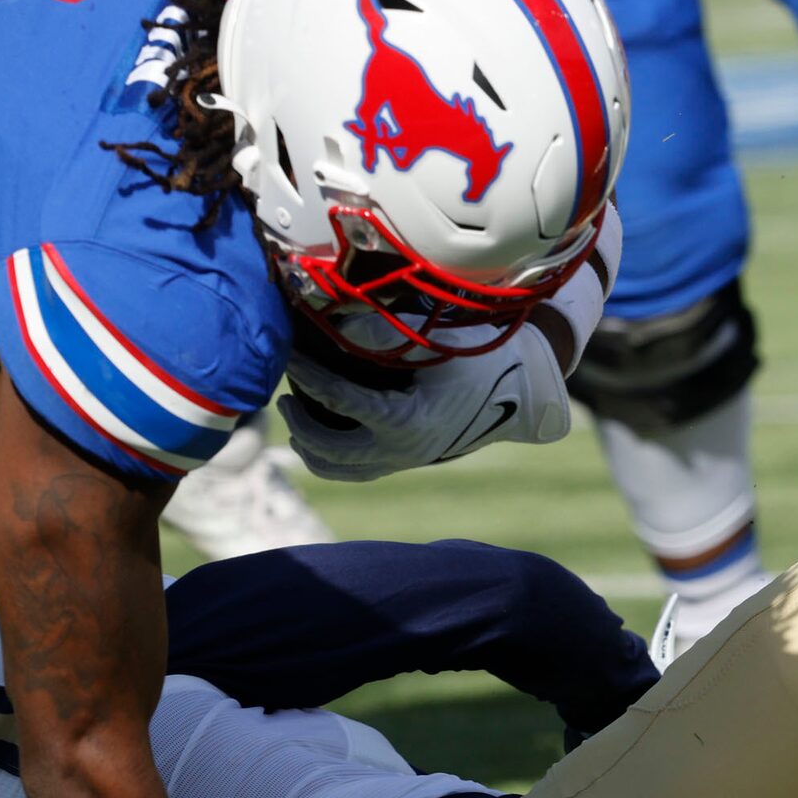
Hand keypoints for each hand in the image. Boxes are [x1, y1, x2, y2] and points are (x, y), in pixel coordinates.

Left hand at [282, 322, 569, 480]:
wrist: (516, 393)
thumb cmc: (478, 360)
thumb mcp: (439, 343)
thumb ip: (392, 336)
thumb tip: (344, 326)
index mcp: (407, 421)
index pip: (340, 402)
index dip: (309, 377)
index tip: (289, 357)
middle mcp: (401, 451)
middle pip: (329, 450)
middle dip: (300, 423)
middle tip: (282, 394)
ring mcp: (401, 462)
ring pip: (338, 470)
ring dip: (309, 446)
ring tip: (293, 416)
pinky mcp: (402, 464)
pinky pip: (353, 471)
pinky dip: (328, 456)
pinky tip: (316, 431)